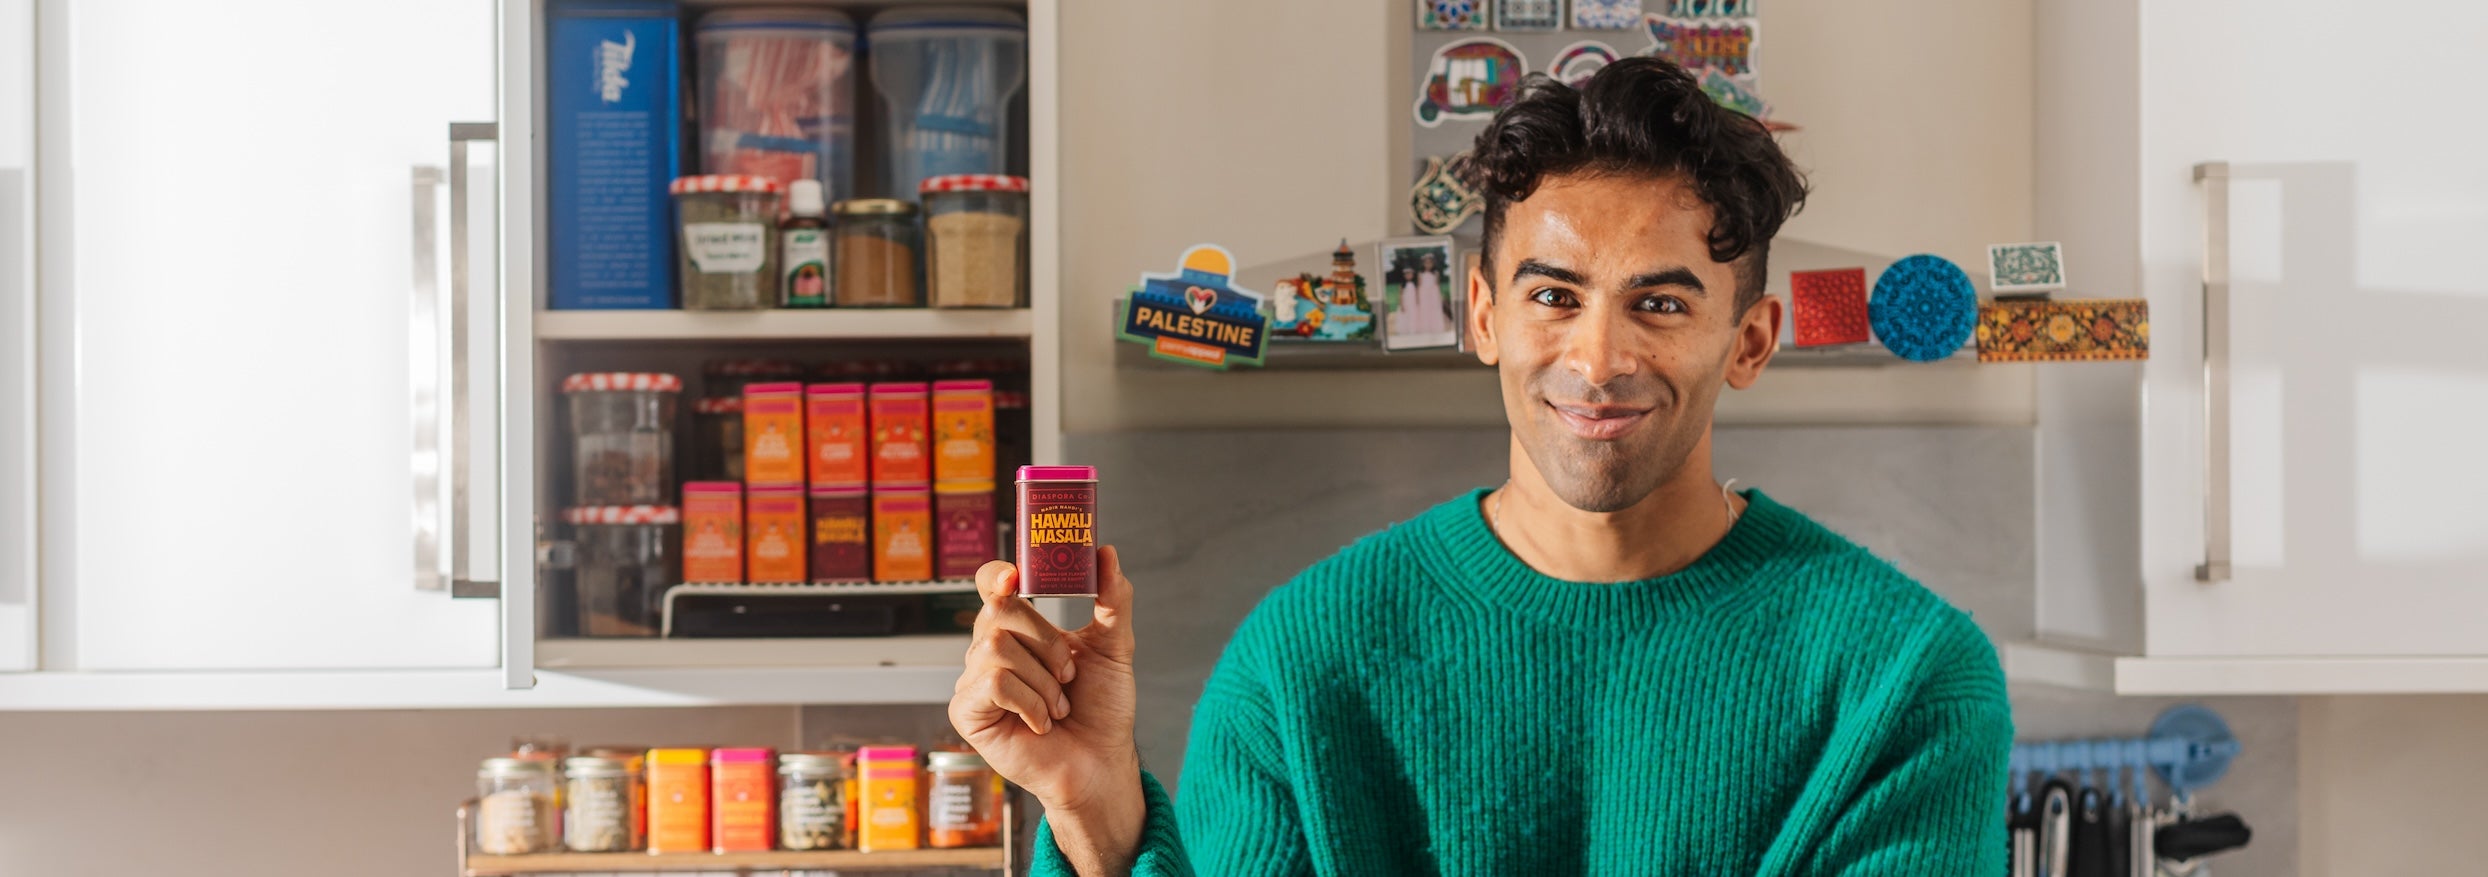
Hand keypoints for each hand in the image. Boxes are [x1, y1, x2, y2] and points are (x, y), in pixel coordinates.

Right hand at [948, 547, 1144, 873]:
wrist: (1100, 761)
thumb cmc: (1102, 709)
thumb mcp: (1114, 646)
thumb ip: (1113, 598)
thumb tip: (1106, 553)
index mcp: (1021, 629)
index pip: (994, 585)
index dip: (998, 575)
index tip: (1017, 575)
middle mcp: (991, 649)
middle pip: (999, 610)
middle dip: (1045, 641)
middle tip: (1067, 674)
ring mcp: (975, 680)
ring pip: (997, 647)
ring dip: (1042, 679)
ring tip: (1056, 705)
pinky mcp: (967, 711)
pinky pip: (991, 682)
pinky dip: (1028, 702)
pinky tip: (1040, 723)